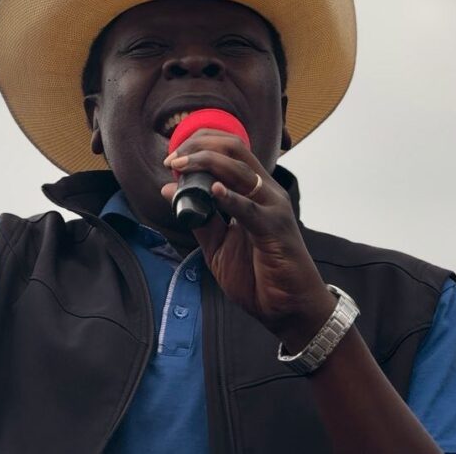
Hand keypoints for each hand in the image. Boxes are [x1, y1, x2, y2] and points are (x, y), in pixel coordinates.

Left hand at [161, 129, 336, 350]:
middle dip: (198, 147)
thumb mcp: (217, 245)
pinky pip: (250, 209)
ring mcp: (273, 208)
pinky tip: (212, 191)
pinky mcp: (275, 230)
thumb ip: (197, 217)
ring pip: (240, 171)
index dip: (198, 145)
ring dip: (206, 164)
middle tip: (172, 159)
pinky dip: (230, 197)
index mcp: (252, 192)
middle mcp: (264, 192)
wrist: (287, 309)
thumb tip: (167, 189)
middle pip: (233, 150)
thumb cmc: (257, 276)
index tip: (171, 158)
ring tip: (180, 167)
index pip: (229, 150)